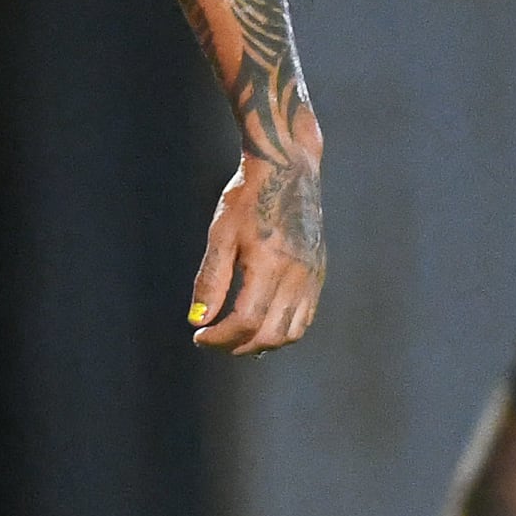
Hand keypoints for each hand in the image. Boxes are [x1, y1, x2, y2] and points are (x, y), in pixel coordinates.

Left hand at [185, 139, 324, 353]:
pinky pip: (304, 316)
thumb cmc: (247, 198)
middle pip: (269, 334)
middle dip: (237, 345)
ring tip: (235, 338)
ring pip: (291, 332)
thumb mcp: (220, 234)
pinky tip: (260, 324)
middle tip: (213, 340)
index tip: (199, 335)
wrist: (287, 169)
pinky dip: (282, 330)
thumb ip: (210, 279)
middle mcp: (296, 274)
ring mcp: (311, 275)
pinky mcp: (318, 273)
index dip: (219, 337)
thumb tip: (198, 320)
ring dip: (261, 344)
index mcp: (269, 263)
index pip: (245, 321)